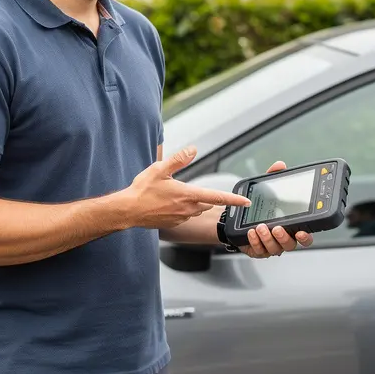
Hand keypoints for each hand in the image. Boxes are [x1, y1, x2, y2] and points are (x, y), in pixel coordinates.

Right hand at [123, 146, 250, 229]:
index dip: (235, 199)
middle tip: (198, 190)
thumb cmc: (142, 190)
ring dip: (195, 203)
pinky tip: (169, 204)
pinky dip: (183, 210)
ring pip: (197, 210)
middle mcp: (188, 209)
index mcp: (188, 195)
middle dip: (209, 197)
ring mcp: (181, 218)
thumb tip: (193, 149)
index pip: (218, 197)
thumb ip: (178, 159)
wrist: (128, 211)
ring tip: (179, 195)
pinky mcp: (174, 224)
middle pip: (208, 203)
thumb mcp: (160, 169)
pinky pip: (185, 216)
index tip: (246, 201)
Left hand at [238, 161, 314, 257]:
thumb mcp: (266, 189)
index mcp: (290, 226)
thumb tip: (280, 165)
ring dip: (268, 238)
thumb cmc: (257, 205)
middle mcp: (283, 239)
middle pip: (291, 245)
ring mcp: (271, 246)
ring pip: (275, 249)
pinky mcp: (258, 251)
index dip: (306, 236)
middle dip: (284, 237)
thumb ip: (273, 178)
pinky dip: (255, 241)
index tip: (302, 231)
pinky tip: (251, 232)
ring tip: (260, 227)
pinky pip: (259, 251)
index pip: (304, 236)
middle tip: (277, 228)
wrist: (236, 217)